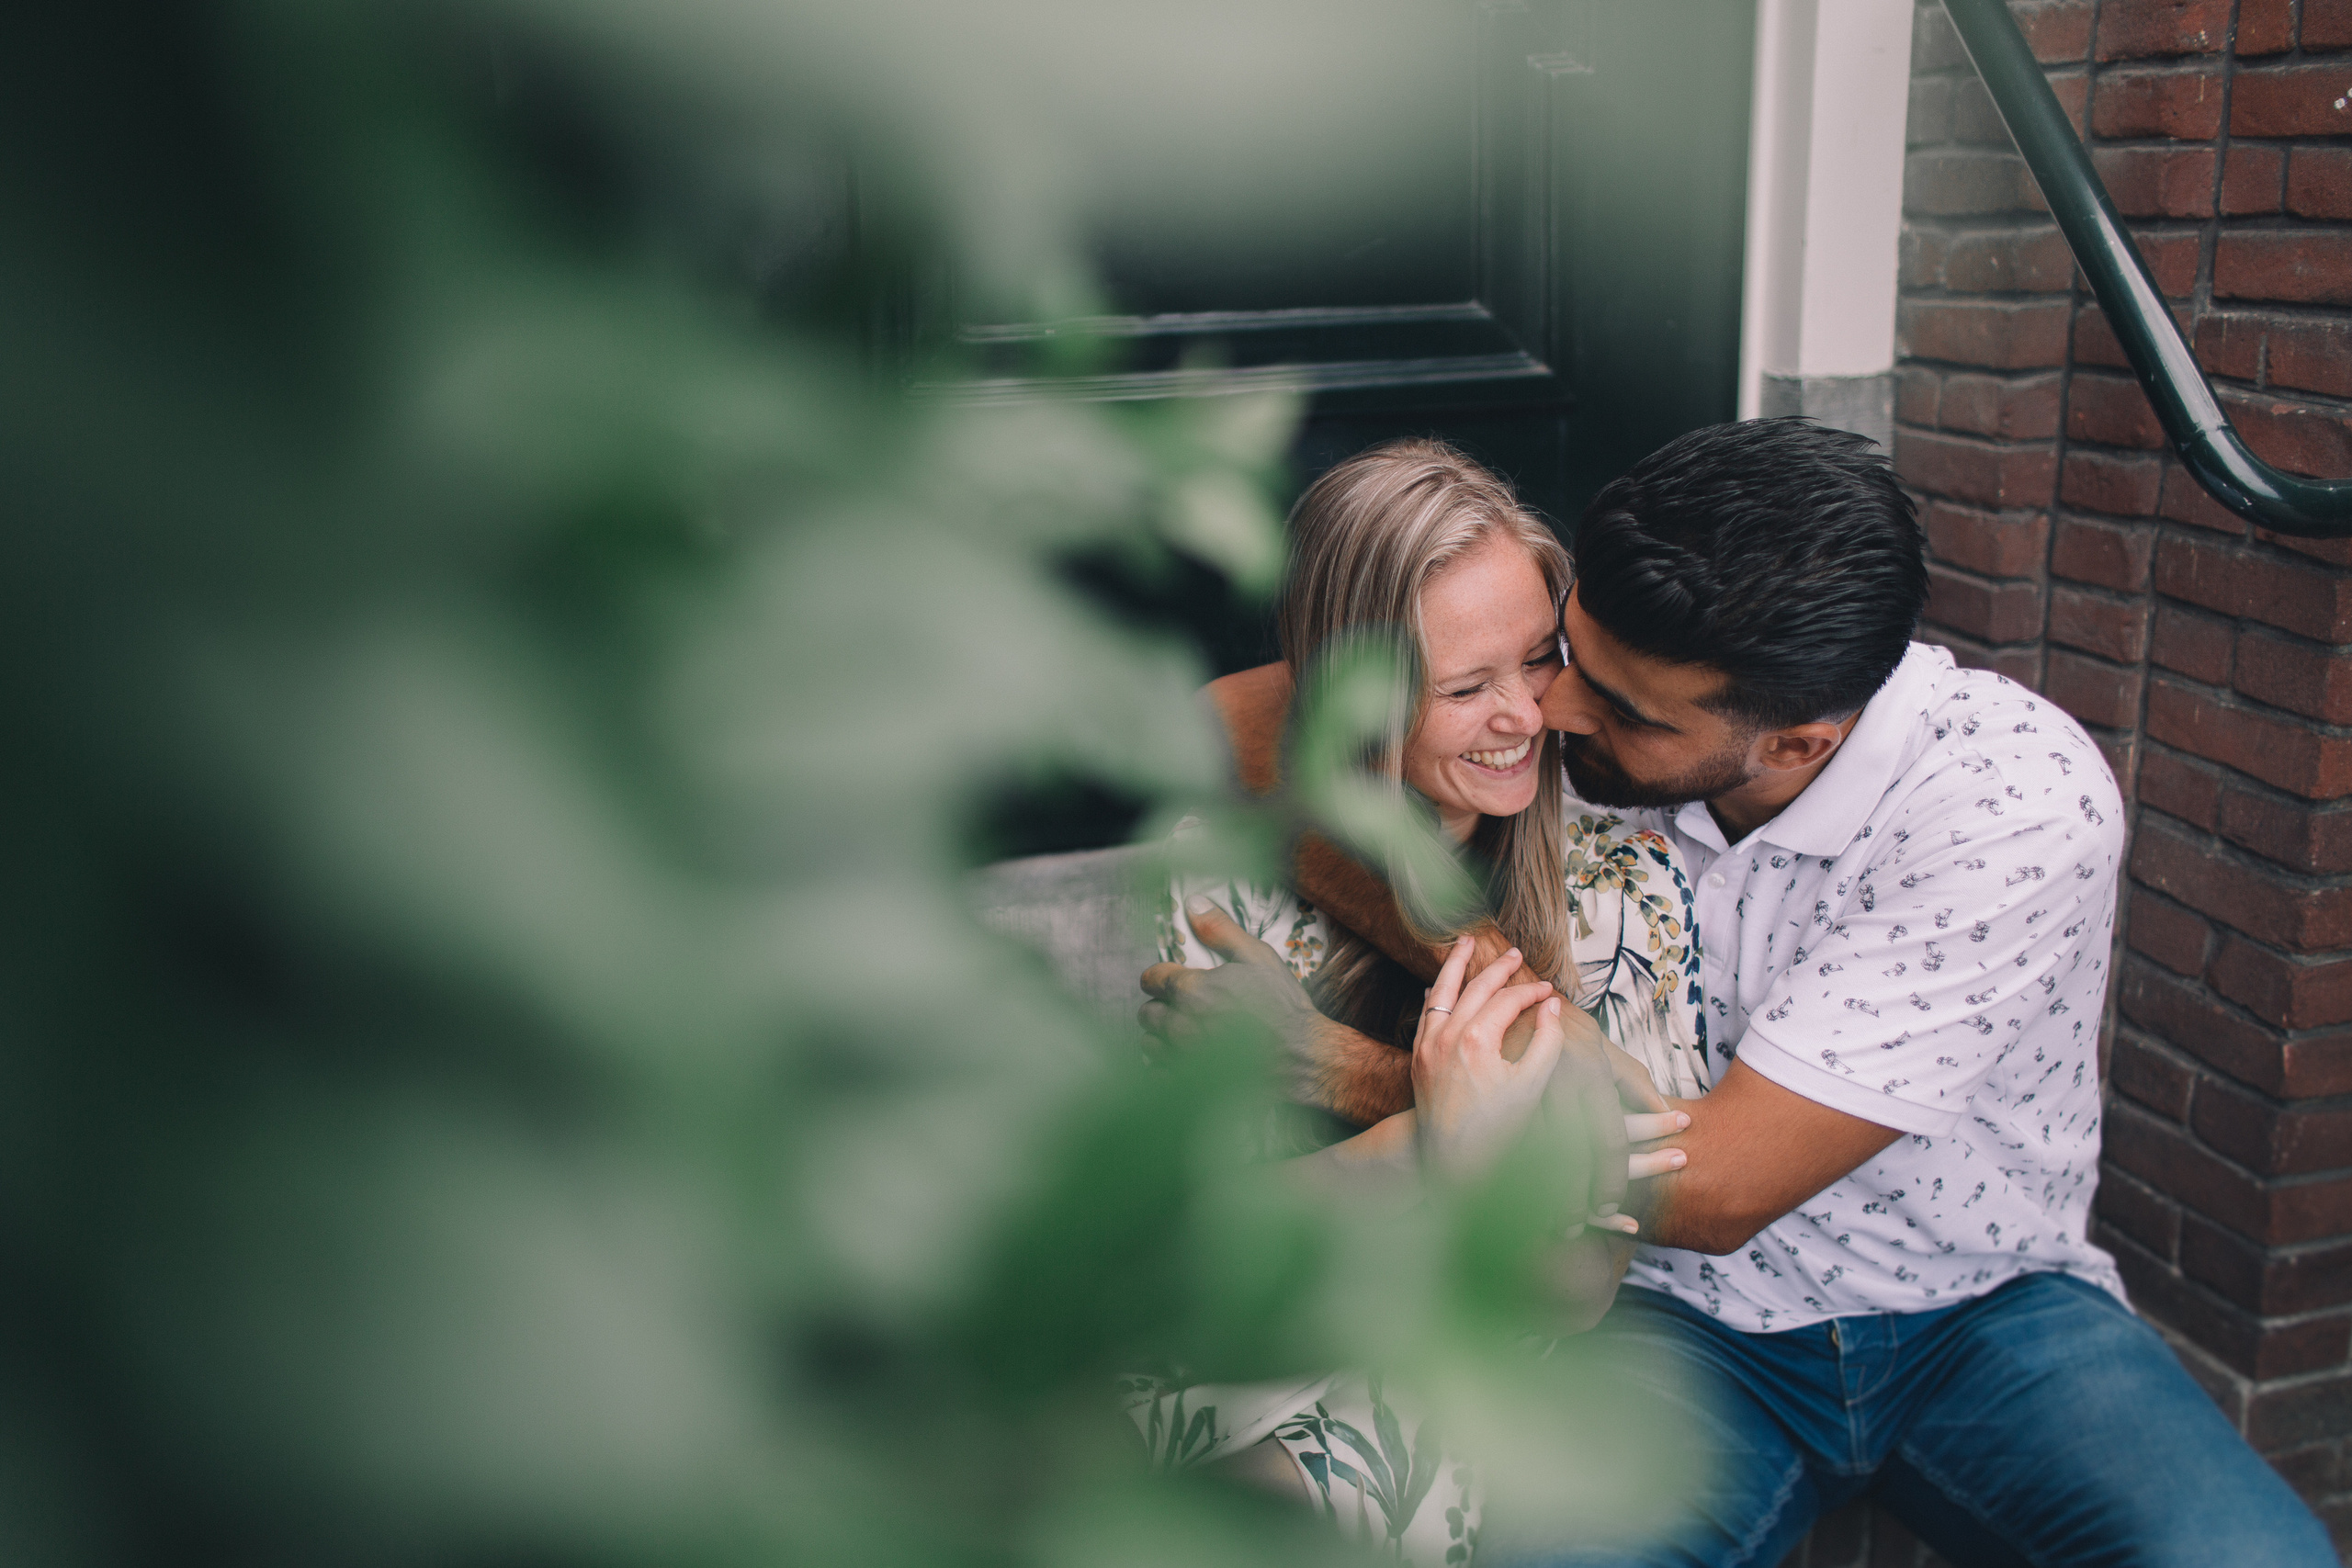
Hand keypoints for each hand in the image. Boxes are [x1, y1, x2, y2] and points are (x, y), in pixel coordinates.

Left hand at [1139, 895, 1408, 1122]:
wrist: (1303, 1058)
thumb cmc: (1283, 1007)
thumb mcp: (1257, 957)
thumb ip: (1220, 930)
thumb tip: (1192, 903)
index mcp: (1191, 989)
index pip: (1151, 979)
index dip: (1161, 977)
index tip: (1172, 980)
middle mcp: (1180, 1024)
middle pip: (1147, 1012)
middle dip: (1161, 1006)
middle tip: (1183, 1007)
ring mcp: (1183, 1057)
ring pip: (1150, 1043)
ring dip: (1162, 1036)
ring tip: (1185, 1032)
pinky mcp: (1191, 1082)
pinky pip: (1161, 1071)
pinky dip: (1168, 1064)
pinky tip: (1188, 1057)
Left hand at [1409, 937, 1561, 1179]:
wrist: (1453, 1165)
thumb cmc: (1498, 1130)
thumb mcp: (1532, 1087)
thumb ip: (1546, 1043)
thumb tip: (1551, 1007)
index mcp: (1476, 1040)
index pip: (1508, 1002)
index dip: (1532, 993)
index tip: (1550, 992)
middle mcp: (1445, 1036)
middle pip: (1475, 988)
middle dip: (1498, 970)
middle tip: (1516, 955)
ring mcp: (1427, 1045)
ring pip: (1440, 991)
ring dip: (1455, 965)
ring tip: (1466, 943)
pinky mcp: (1418, 1058)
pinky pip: (1426, 1013)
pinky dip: (1436, 993)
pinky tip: (1441, 985)